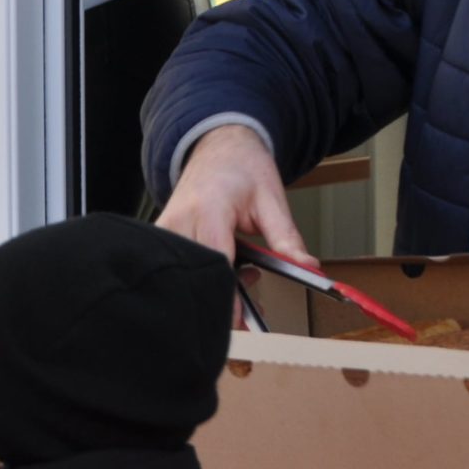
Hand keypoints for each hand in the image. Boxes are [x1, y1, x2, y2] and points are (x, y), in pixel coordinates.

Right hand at [158, 125, 311, 326]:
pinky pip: (179, 266)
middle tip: (251, 303)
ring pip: (184, 274)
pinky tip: (223, 266)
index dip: (228, 297)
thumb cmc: (242, 169)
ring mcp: (165, 229)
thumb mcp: (272, 200)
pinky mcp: (161, 236)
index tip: (243, 321)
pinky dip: (202, 274)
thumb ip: (287, 238)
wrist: (217, 147)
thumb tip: (308, 268)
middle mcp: (180, 221)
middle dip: (223, 297)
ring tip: (243, 272)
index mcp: (210, 210)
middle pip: (196, 274)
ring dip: (212, 284)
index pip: (216, 264)